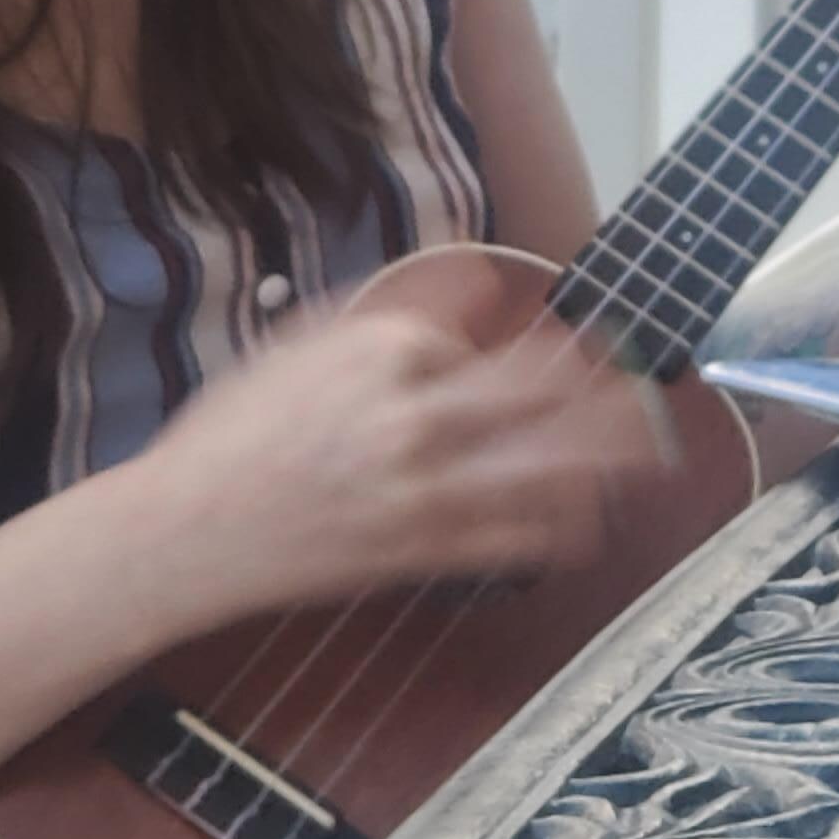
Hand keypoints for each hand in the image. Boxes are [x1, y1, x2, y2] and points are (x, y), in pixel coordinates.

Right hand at [138, 280, 668, 628]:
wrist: (185, 532)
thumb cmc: (232, 436)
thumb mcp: (299, 343)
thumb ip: (388, 314)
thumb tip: (474, 288)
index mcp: (380, 352)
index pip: (471, 337)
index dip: (502, 342)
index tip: (536, 346)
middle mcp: (413, 416)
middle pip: (536, 390)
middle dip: (598, 380)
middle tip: (645, 375)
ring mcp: (422, 489)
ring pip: (541, 465)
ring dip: (604, 452)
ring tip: (653, 442)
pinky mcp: (419, 550)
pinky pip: (510, 541)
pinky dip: (555, 531)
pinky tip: (586, 524)